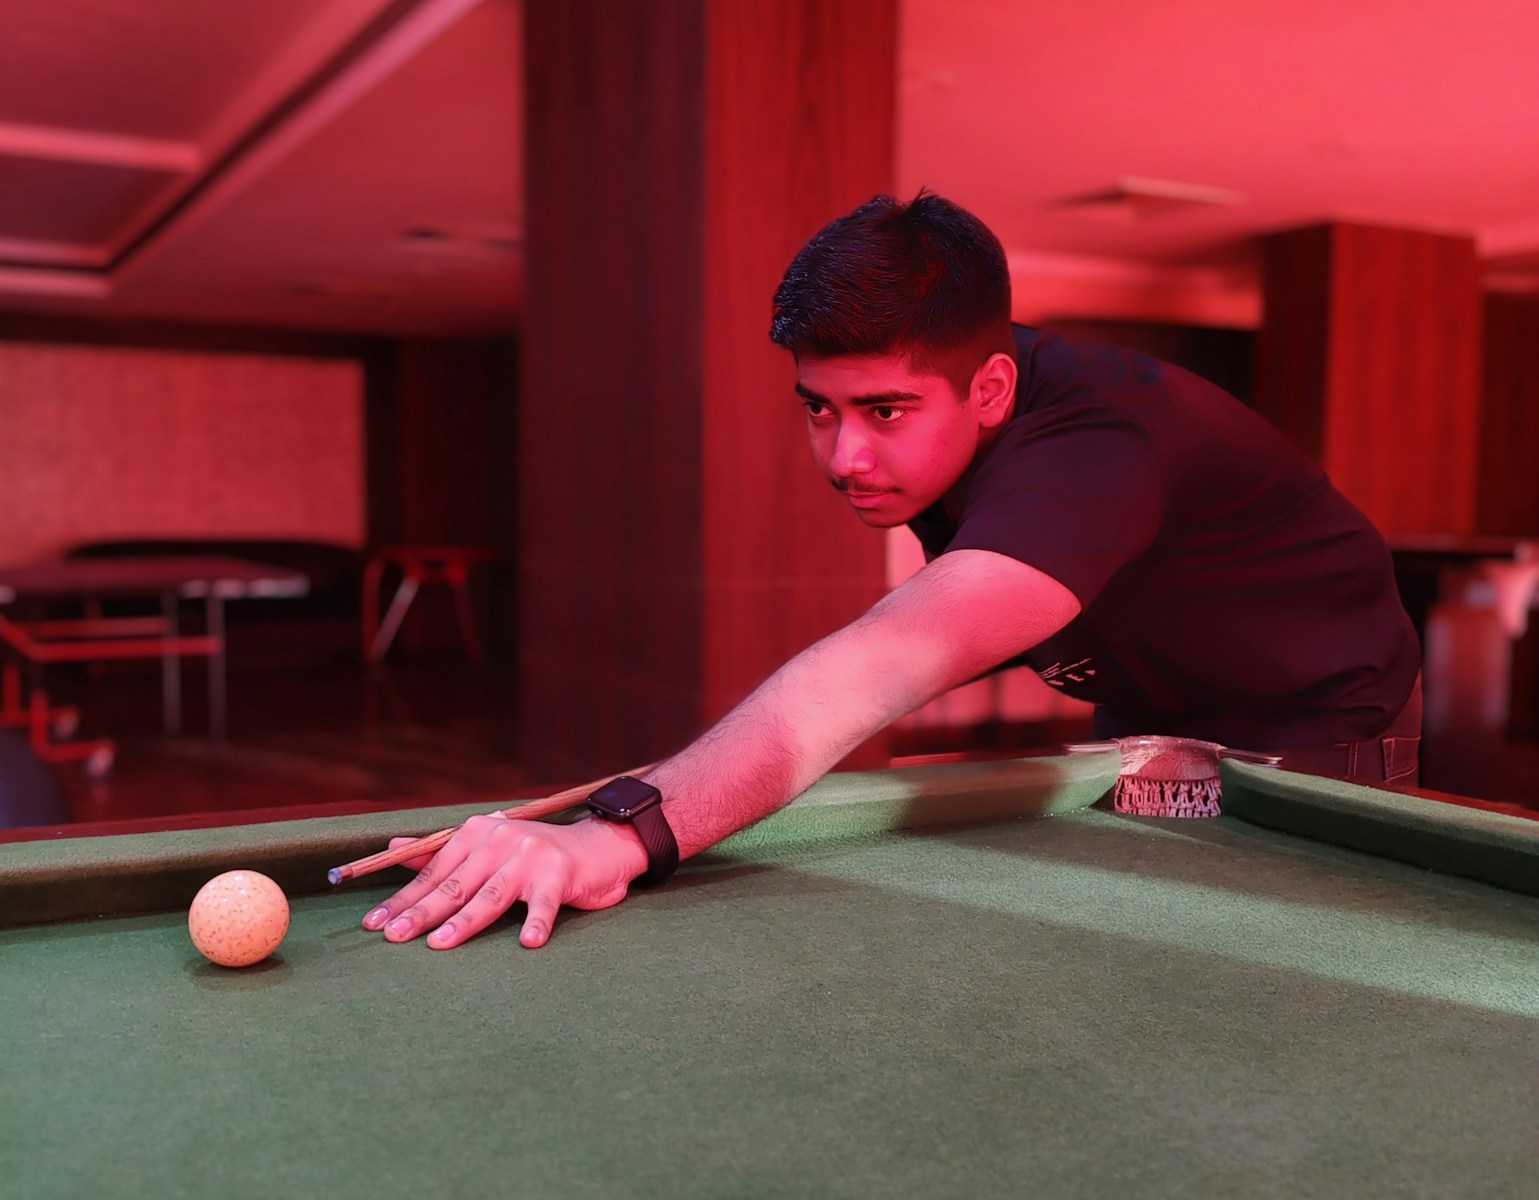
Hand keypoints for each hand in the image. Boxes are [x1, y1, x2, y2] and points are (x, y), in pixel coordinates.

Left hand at [361, 815, 648, 949]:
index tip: (375, 923)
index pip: (433, 872)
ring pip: (490, 895)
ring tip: (441, 943)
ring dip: (465, 921)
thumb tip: (391, 849)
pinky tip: (528, 942)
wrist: (597, 845)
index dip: (403, 899)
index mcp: (477, 833)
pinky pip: (544, 903)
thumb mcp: (487, 848)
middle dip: (421, 913)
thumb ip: (441, 852)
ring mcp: (530, 855)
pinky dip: (537, 922)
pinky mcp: (560, 873)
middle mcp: (500, 840)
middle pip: (455, 884)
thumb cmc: (535, 855)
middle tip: (394, 937)